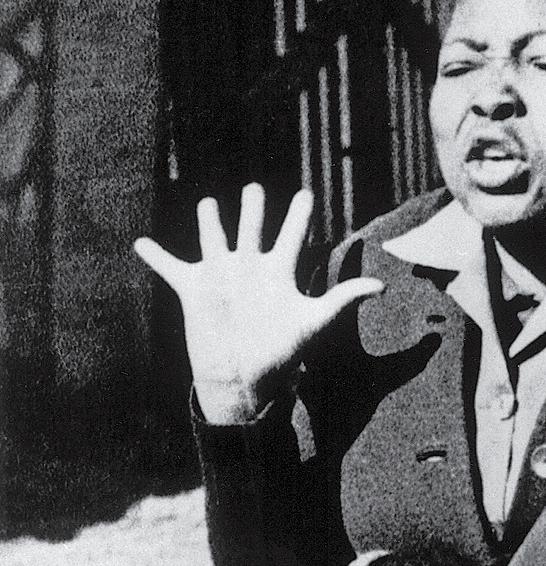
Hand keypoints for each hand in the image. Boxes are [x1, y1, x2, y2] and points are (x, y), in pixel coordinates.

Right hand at [133, 186, 381, 424]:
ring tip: (209, 203)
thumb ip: (344, 298)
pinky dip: (155, 255)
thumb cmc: (282, 352)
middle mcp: (250, 269)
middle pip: (253, 229)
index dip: (300, 214)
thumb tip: (383, 286)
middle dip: (254, 208)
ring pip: (214, 239)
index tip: (307, 193)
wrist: (244, 377)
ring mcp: (221, 276)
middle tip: (256, 188)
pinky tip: (141, 243)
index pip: (293, 235)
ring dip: (211, 222)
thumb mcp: (316, 321)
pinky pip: (170, 267)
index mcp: (279, 273)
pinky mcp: (193, 288)